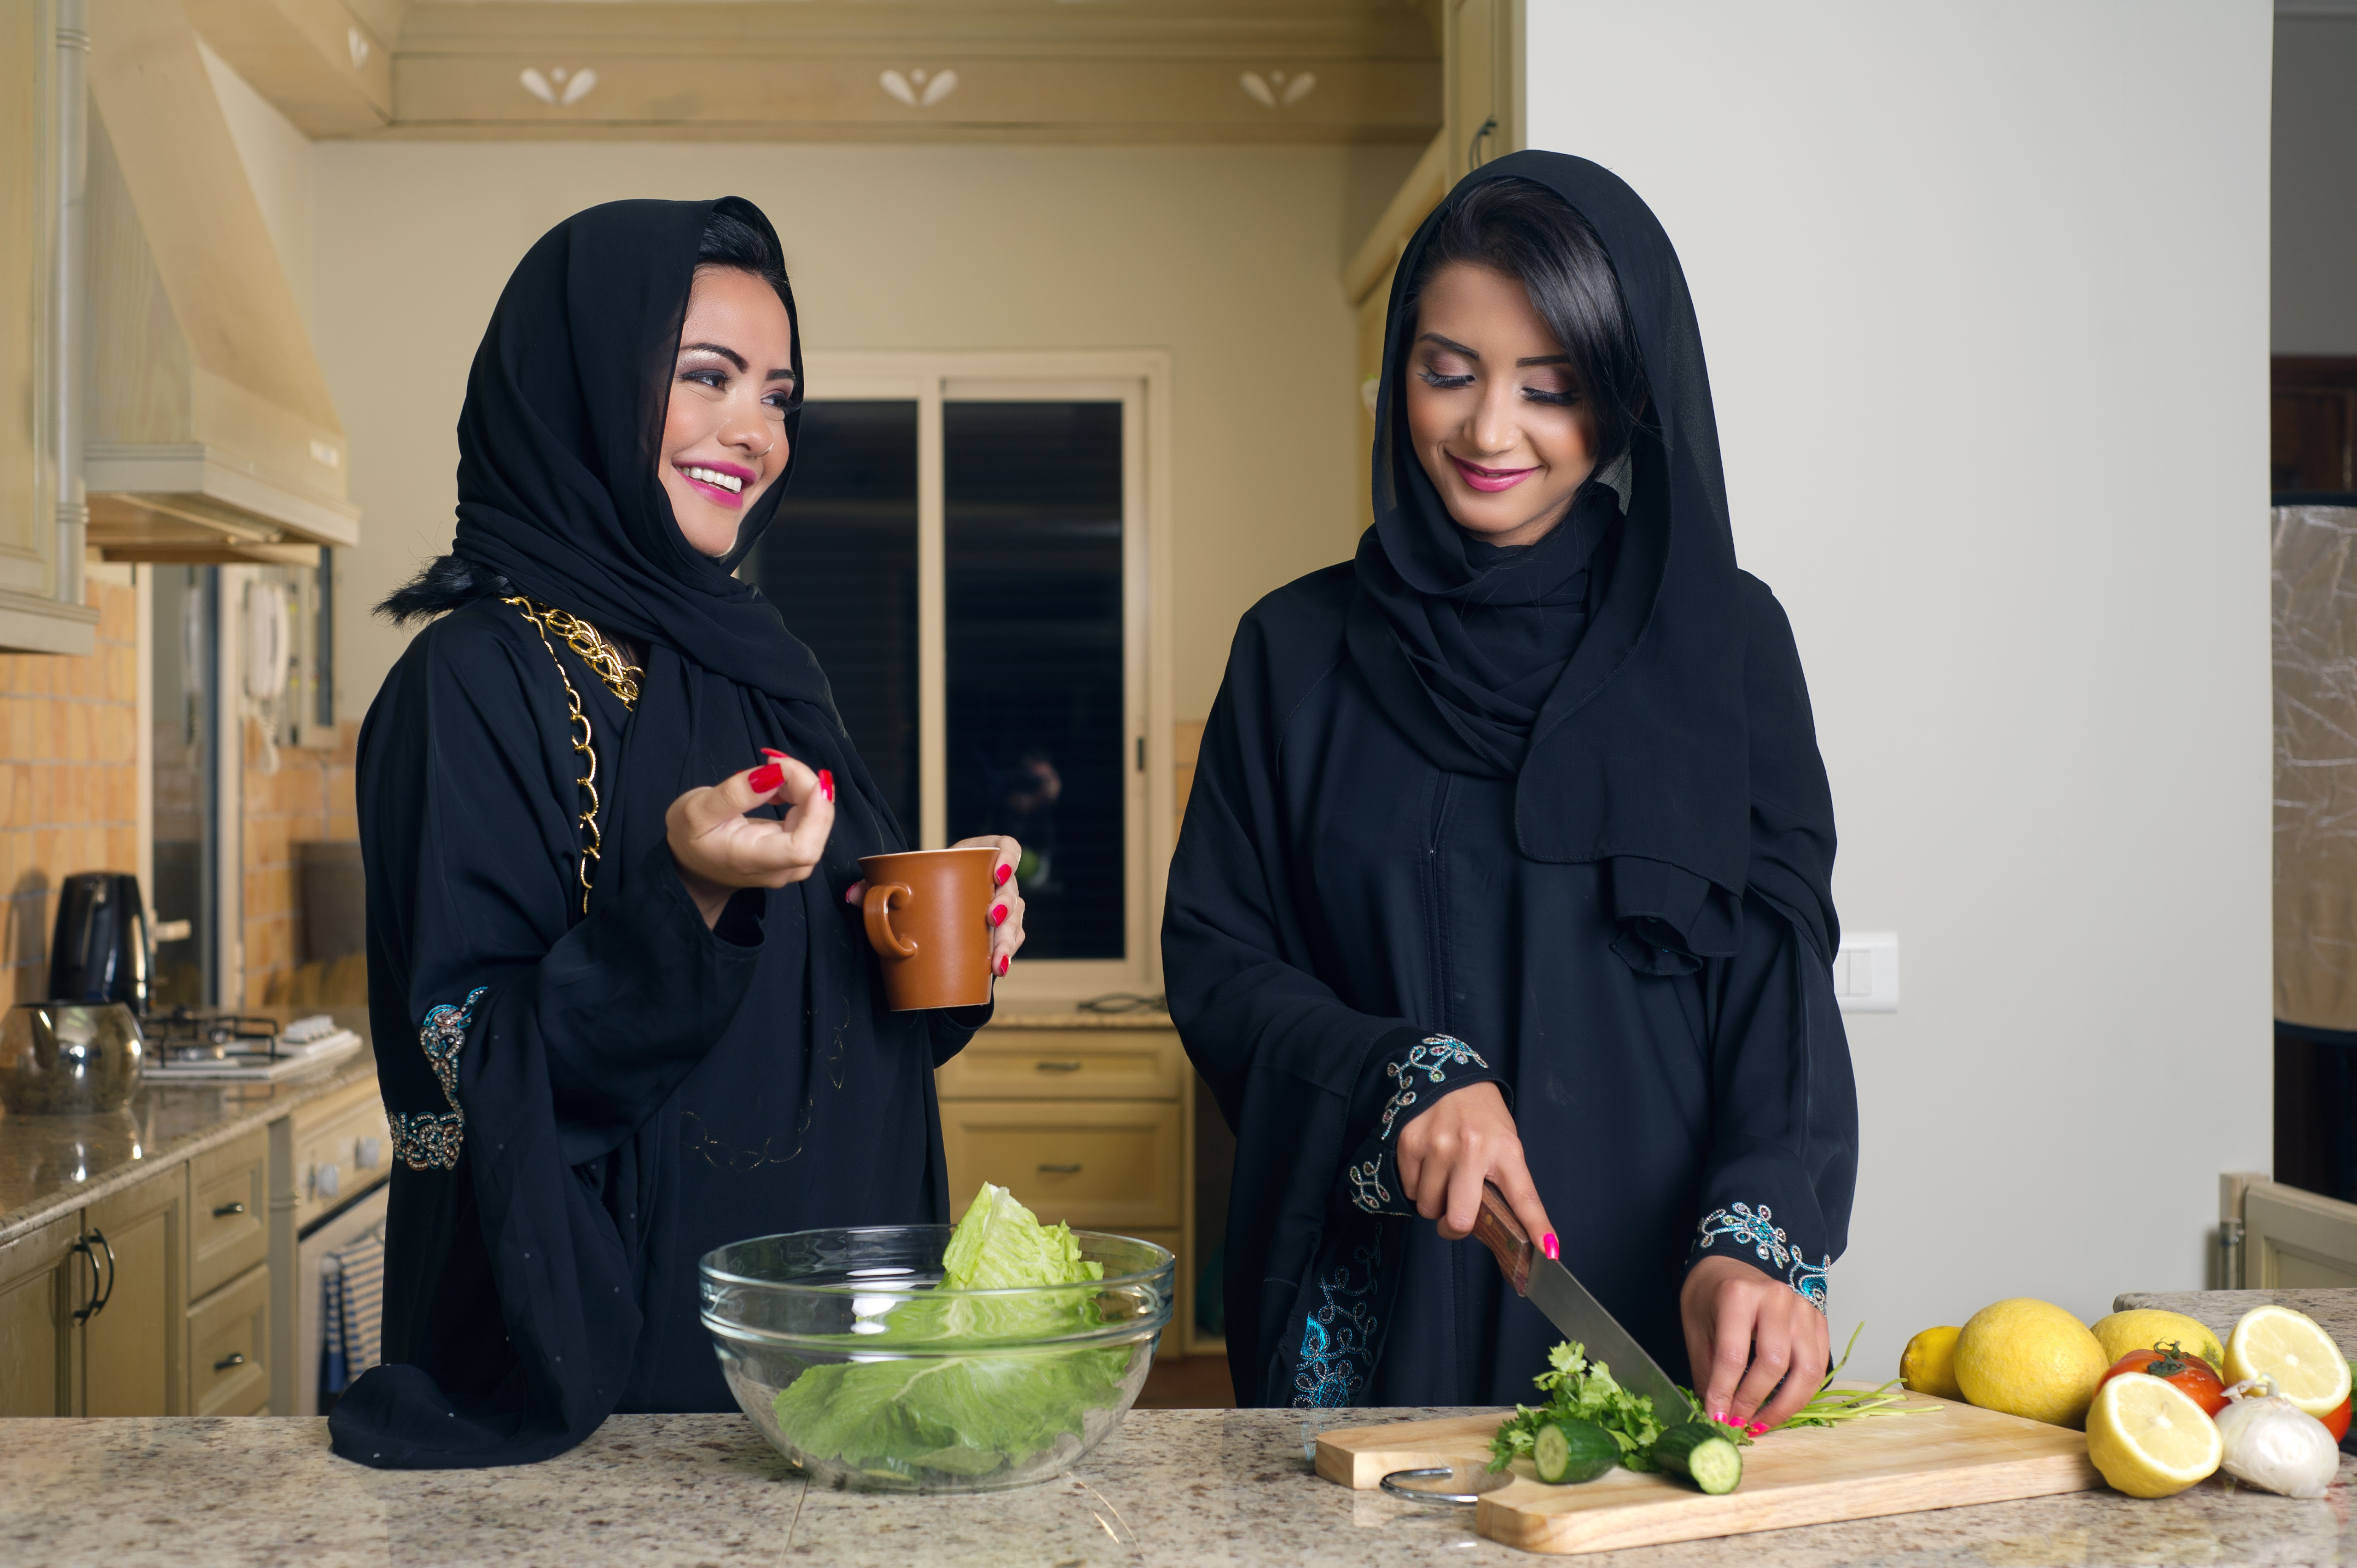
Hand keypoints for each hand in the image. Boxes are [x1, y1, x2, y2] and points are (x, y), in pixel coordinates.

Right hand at [666, 752, 833, 927]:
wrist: (690, 865)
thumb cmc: (690, 838)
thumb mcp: (696, 810)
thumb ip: (734, 794)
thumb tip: (773, 775)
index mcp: (753, 861)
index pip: (803, 848)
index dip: (816, 813)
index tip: (809, 780)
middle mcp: (779, 868)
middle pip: (816, 831)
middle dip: (807, 788)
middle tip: (777, 762)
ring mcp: (790, 863)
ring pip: (817, 823)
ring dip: (804, 789)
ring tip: (774, 770)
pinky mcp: (794, 851)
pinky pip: (811, 821)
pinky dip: (802, 796)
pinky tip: (779, 786)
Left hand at [843, 835, 1027, 984]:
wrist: (927, 913)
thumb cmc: (919, 889)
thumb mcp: (903, 882)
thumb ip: (876, 885)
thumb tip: (852, 895)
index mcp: (977, 858)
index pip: (1007, 847)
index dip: (1009, 857)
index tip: (998, 872)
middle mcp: (994, 882)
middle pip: (1012, 889)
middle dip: (1006, 906)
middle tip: (992, 919)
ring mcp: (1000, 909)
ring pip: (1015, 921)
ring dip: (1007, 941)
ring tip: (996, 962)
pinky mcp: (997, 934)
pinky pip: (1010, 942)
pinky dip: (1005, 955)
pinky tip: (996, 970)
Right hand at [1395, 1081, 1553, 1250]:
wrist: (1446, 1074)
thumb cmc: (1481, 1115)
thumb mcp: (1504, 1141)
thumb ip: (1504, 1181)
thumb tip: (1507, 1230)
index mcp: (1505, 1149)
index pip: (1525, 1197)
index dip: (1537, 1228)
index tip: (1548, 1253)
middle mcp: (1471, 1148)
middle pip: (1459, 1219)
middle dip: (1455, 1228)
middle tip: (1457, 1218)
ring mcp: (1437, 1145)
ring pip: (1428, 1208)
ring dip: (1434, 1204)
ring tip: (1442, 1180)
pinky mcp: (1409, 1143)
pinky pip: (1409, 1189)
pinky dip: (1416, 1186)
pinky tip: (1427, 1165)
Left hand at [1679, 1254, 1830, 1432]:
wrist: (1731, 1264)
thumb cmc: (1711, 1294)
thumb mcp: (1697, 1328)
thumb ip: (1708, 1370)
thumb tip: (1717, 1415)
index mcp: (1738, 1294)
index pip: (1733, 1355)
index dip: (1724, 1393)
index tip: (1717, 1418)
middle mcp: (1776, 1298)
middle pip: (1774, 1363)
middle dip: (1755, 1401)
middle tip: (1738, 1424)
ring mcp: (1803, 1308)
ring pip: (1807, 1370)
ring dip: (1785, 1406)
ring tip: (1761, 1423)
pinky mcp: (1819, 1320)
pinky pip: (1819, 1366)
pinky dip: (1802, 1393)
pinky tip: (1780, 1405)